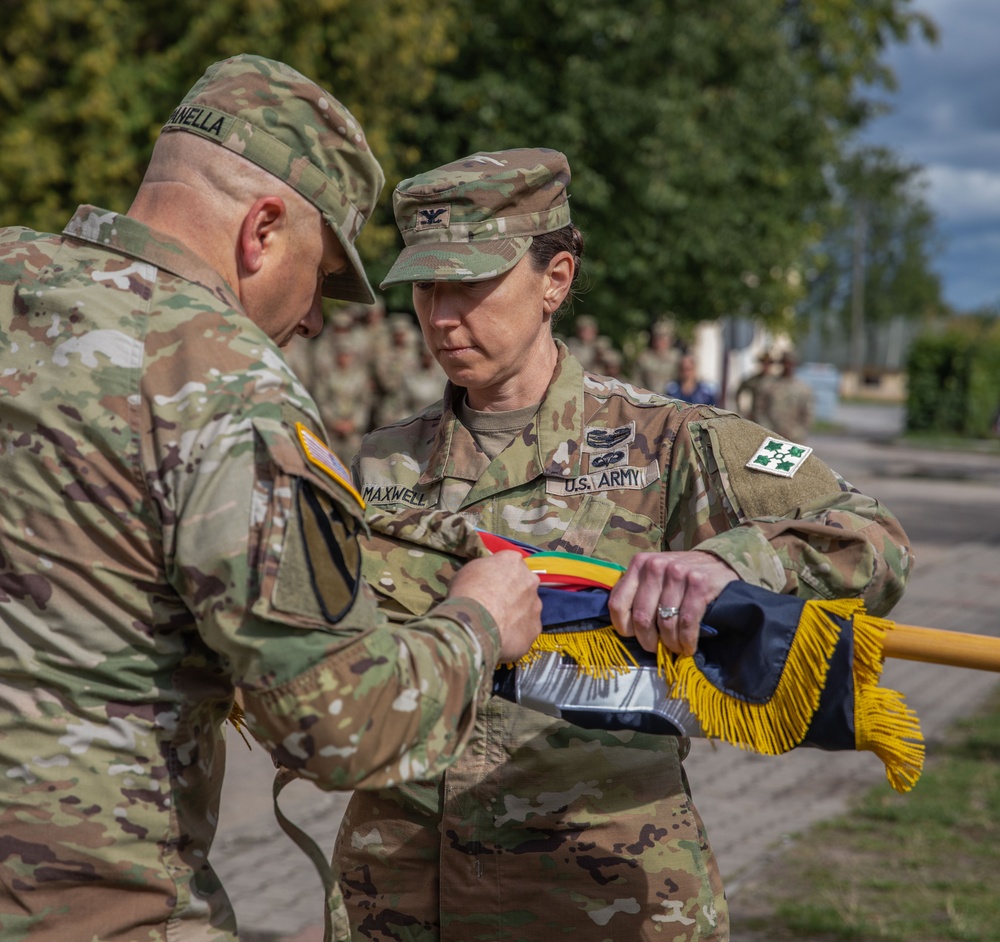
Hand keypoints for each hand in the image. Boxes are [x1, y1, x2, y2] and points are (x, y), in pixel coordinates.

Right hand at [447, 551, 541, 661]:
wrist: (474, 623)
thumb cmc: (467, 592)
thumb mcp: (469, 570)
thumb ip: (485, 570)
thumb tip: (487, 576)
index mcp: (513, 561)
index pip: (510, 562)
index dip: (499, 574)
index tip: (490, 583)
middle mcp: (530, 580)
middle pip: (524, 584)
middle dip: (513, 592)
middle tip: (495, 604)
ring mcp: (535, 605)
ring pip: (528, 607)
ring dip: (517, 613)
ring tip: (498, 624)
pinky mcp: (535, 628)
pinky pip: (527, 628)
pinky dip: (517, 632)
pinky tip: (502, 636)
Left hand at [608, 550, 738, 656]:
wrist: (719, 563)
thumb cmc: (680, 575)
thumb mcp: (654, 575)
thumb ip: (636, 591)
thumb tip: (623, 625)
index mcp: (639, 564)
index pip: (617, 603)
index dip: (623, 627)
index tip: (634, 636)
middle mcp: (655, 566)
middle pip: (642, 617)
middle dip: (649, 641)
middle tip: (657, 649)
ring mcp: (677, 573)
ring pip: (665, 622)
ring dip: (671, 643)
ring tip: (676, 649)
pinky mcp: (699, 584)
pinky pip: (687, 622)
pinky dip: (687, 640)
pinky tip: (688, 646)